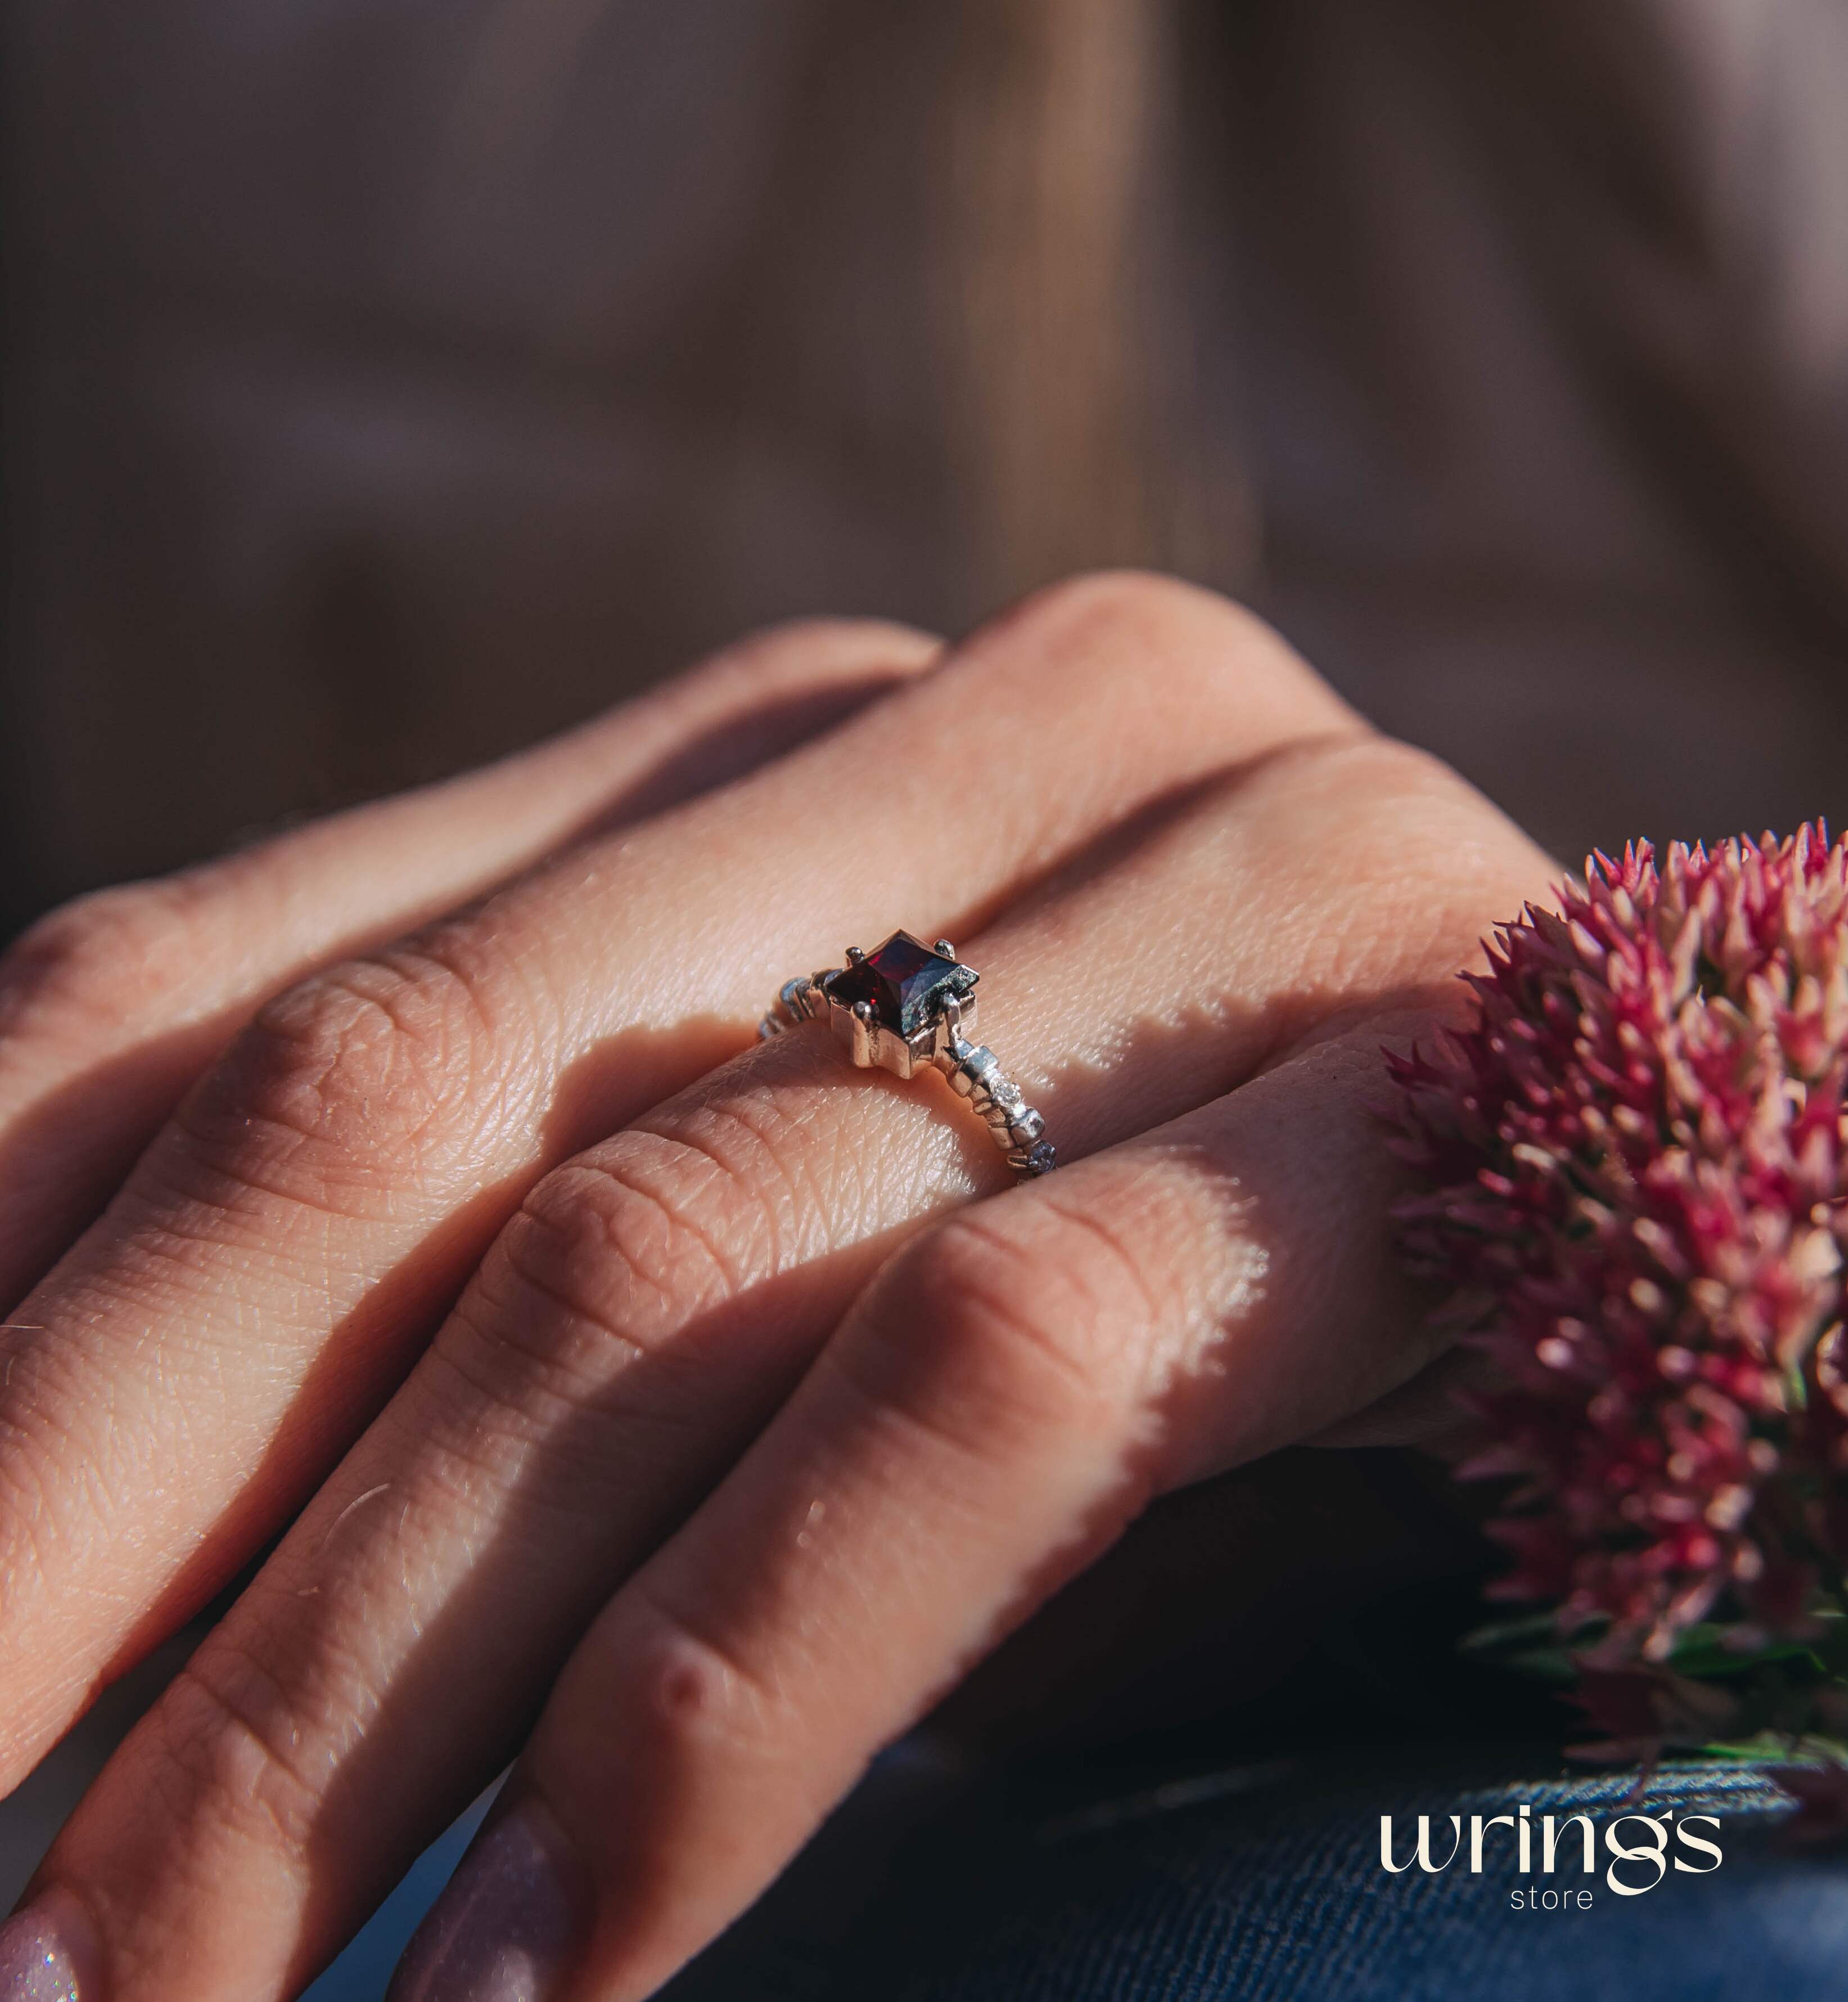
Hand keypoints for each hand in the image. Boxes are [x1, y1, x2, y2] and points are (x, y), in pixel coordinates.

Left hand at [0, 575, 1550, 2000]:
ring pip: (677, 1264)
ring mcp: (1247, 874)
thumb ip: (535, 1258)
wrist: (1711, 1208)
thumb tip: (126, 1531)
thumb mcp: (804, 1216)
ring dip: (354, 1695)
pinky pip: (1008, 1385)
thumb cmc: (1217, 1233)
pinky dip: (742, 1702)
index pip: (229, 982)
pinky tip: (550, 1984)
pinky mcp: (1444, 1090)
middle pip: (397, 1106)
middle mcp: (992, 739)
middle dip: (78, 1509)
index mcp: (780, 744)